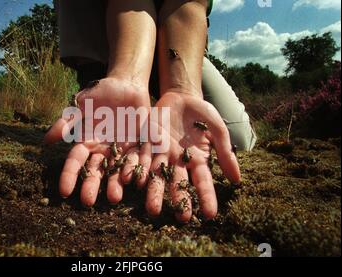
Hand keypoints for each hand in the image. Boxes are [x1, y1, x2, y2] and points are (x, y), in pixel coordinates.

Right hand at [44, 77, 151, 205]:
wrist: (126, 85)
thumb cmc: (99, 94)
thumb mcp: (82, 104)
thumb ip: (67, 121)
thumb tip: (46, 141)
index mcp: (87, 143)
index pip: (75, 162)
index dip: (69, 176)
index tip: (64, 192)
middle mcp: (103, 151)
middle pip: (96, 171)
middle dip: (91, 186)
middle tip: (87, 202)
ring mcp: (122, 151)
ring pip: (117, 170)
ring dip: (116, 184)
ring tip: (114, 198)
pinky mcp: (140, 146)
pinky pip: (139, 159)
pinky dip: (139, 169)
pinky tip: (139, 181)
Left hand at [146, 91, 240, 221]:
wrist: (181, 97)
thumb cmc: (202, 114)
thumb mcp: (217, 130)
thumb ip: (224, 152)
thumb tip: (237, 180)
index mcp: (197, 160)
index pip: (203, 182)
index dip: (207, 197)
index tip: (210, 215)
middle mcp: (178, 162)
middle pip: (177, 183)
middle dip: (178, 200)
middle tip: (180, 218)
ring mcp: (161, 153)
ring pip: (156, 175)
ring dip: (153, 192)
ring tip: (152, 210)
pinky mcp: (147, 143)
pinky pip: (140, 157)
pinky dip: (135, 168)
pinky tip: (130, 180)